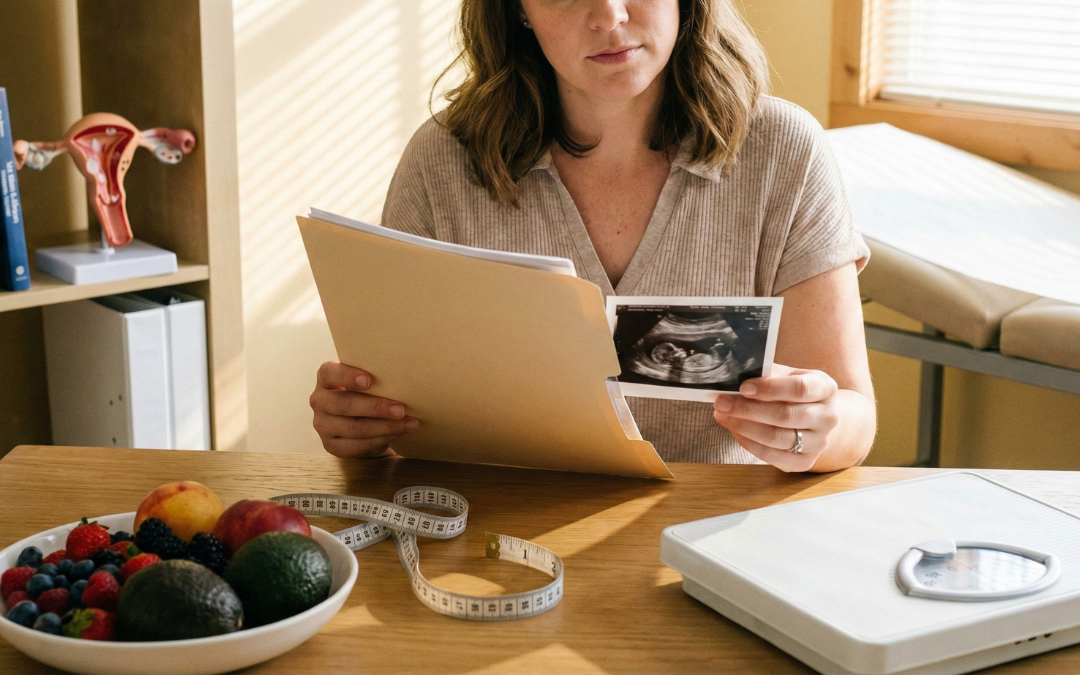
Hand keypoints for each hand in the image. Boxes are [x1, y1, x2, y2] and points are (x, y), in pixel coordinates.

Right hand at [309, 362, 418, 457]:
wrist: (359, 416)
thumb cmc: (367, 390)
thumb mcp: (367, 378)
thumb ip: (376, 374)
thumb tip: (404, 375)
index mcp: (325, 378)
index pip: (329, 373)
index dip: (347, 376)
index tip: (369, 380)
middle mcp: (319, 400)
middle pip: (344, 404)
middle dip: (375, 408)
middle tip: (401, 409)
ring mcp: (322, 425)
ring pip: (353, 428)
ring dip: (384, 427)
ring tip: (408, 423)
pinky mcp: (331, 445)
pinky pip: (356, 446)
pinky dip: (380, 440)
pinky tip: (397, 434)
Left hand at [712, 364, 840, 471]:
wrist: (817, 417)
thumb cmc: (795, 392)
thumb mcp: (787, 375)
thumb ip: (765, 375)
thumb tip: (734, 378)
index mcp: (825, 388)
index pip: (800, 389)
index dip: (769, 389)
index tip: (743, 387)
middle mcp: (828, 417)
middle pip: (785, 416)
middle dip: (747, 409)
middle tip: (721, 402)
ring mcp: (819, 442)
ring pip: (777, 438)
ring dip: (744, 427)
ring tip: (723, 415)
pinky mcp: (805, 462)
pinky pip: (772, 456)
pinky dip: (749, 443)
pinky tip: (735, 430)